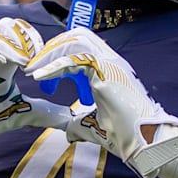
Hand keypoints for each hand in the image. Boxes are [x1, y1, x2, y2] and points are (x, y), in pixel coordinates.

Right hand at [0, 18, 71, 165]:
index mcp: (4, 61)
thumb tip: (67, 117)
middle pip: (5, 28)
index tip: (47, 57)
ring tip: (22, 60)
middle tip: (35, 56)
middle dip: (23, 38)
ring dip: (7, 45)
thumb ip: (40, 112)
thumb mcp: (17, 114)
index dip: (34, 41)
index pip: (21, 37)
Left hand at [25, 27, 177, 177]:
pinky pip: (75, 59)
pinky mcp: (106, 70)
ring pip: (76, 40)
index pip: (81, 45)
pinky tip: (40, 77)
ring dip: (51, 53)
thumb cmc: (125, 134)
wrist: (144, 141)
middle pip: (77, 35)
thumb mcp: (93, 125)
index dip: (58, 55)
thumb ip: (79, 124)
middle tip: (34, 67)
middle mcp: (111, 60)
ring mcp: (110, 62)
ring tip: (34, 71)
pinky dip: (54, 66)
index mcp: (109, 69)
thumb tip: (68, 132)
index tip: (41, 76)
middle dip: (52, 48)